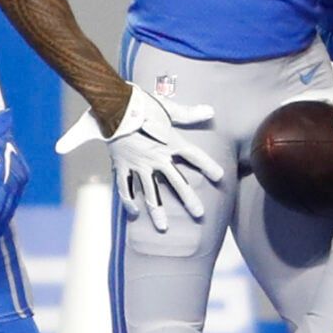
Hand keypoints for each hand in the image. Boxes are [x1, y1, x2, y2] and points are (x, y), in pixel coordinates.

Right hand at [54, 84, 223, 233]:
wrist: (113, 106)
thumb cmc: (140, 103)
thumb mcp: (167, 107)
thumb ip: (188, 113)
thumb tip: (210, 111)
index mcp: (171, 142)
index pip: (195, 156)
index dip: (208, 166)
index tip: (220, 177)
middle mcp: (158, 157)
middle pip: (177, 182)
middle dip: (189, 199)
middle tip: (199, 215)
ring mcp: (140, 164)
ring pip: (150, 192)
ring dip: (157, 211)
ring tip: (163, 228)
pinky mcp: (123, 165)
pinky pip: (125, 187)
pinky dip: (128, 200)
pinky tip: (134, 213)